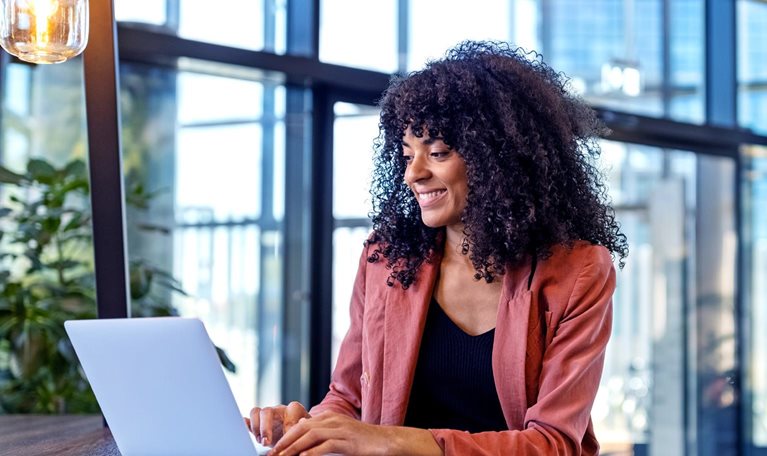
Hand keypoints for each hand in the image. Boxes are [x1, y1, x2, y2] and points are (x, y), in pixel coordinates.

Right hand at [245, 401, 309, 446]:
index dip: (287, 426)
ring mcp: (267, 415)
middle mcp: (279, 409)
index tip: (288, 439)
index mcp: (294, 409)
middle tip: (266, 442)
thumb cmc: (305, 434)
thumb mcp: (307, 431)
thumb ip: (303, 427)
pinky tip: (246, 430)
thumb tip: (301, 423)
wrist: (298, 437)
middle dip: (265, 428)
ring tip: (260, 441)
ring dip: (256, 428)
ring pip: (256, 412)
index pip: (289, 411)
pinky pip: (248, 420)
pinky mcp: (259, 423)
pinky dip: (246, 424)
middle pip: (267, 411)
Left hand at [270, 412, 441, 455]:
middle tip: (272, 455)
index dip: (285, 436)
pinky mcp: (348, 440)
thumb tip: (303, 450)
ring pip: (310, 435)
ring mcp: (341, 428)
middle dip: (284, 441)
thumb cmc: (363, 442)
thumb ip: (323, 440)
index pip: (301, 424)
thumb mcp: (340, 438)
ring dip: (293, 447)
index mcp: (329, 417)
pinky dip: (312, 452)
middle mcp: (332, 419)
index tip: (273, 450)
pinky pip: (326, 445)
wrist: (387, 441)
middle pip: (301, 428)